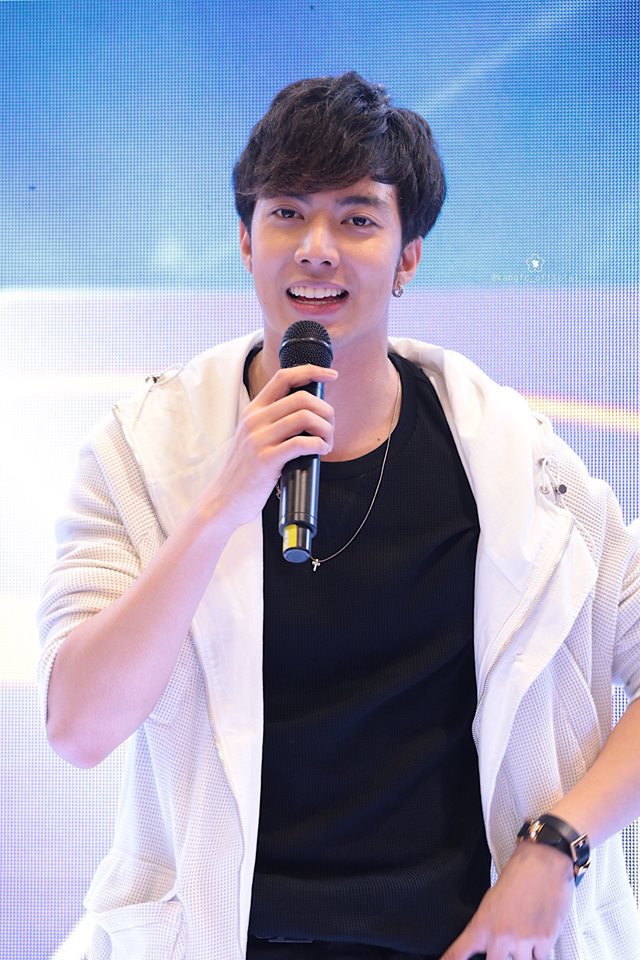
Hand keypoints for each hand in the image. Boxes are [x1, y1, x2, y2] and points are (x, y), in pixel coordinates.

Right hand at [200, 363, 337, 529]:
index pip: (283, 377)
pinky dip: (319, 445)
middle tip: (330, 428)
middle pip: (302, 398)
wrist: (223, 500)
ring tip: (327, 443)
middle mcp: (255, 420)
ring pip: (306, 417)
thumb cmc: (244, 472)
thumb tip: (309, 414)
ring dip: (326, 430)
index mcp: (253, 410)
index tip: (331, 375)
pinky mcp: (266, 459)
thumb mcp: (252, 437)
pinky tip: (321, 451)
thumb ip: (273, 422)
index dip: (311, 371)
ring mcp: (259, 439)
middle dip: (326, 411)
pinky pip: (302, 443)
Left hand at [439, 840, 573, 959]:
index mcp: (483, 923)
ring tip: (524, 933)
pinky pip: (541, 958)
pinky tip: (538, 936)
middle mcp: (501, 935)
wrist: (543, 862)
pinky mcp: (545, 940)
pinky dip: (540, 951)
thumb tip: (490, 941)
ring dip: (523, 954)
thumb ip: (489, 924)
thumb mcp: (492, 898)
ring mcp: (523, 940)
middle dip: (499, 957)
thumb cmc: (519, 874)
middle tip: (504, 944)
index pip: (459, 952)